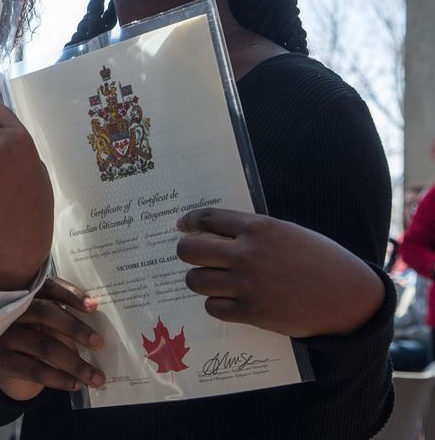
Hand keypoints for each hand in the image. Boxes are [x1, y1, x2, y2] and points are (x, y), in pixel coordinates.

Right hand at [0, 277, 103, 400]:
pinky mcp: (5, 361)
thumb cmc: (37, 341)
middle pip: (46, 313)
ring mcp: (7, 337)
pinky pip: (36, 370)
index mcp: (29, 298)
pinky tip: (75, 384)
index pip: (50, 288)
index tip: (93, 306)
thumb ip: (66, 322)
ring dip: (75, 364)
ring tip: (96, 377)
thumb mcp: (49, 327)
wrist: (9, 368)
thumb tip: (99, 333)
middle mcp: (14, 313)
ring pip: (45, 346)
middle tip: (98, 342)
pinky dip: (59, 378)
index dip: (71, 295)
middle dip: (75, 328)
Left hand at [177, 208, 384, 337]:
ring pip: (196, 280)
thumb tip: (217, 232)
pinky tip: (225, 300)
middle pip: (190, 250)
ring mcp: (246, 284)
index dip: (189, 222)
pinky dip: (215, 303)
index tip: (183, 226)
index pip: (207, 218)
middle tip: (191, 254)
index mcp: (257, 227)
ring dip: (198, 279)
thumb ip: (252, 231)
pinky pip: (212, 307)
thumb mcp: (286, 232)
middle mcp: (247, 254)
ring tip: (208, 279)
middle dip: (185, 251)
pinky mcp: (251, 312)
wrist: (346, 296)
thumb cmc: (319, 259)